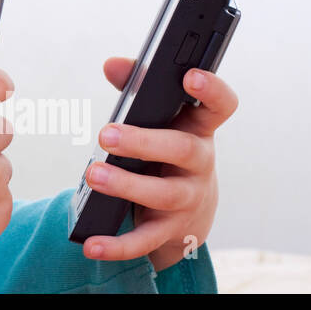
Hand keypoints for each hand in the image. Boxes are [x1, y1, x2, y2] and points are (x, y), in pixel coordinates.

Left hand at [81, 58, 237, 271]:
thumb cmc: (166, 148)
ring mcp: (188, 199)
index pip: (219, 106)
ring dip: (126, 186)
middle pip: (180, 150)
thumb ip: (135, 89)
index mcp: (198, 129)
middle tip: (107, 135)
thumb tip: (112, 64)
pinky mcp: (170, 230)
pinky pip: (144, 240)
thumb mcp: (158, 119)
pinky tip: (91, 245)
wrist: (190, 210)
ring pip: (162, 194)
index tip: (190, 75)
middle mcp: (199, 164)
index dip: (211, 90)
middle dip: (143, 142)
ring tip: (94, 176)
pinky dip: (117, 245)